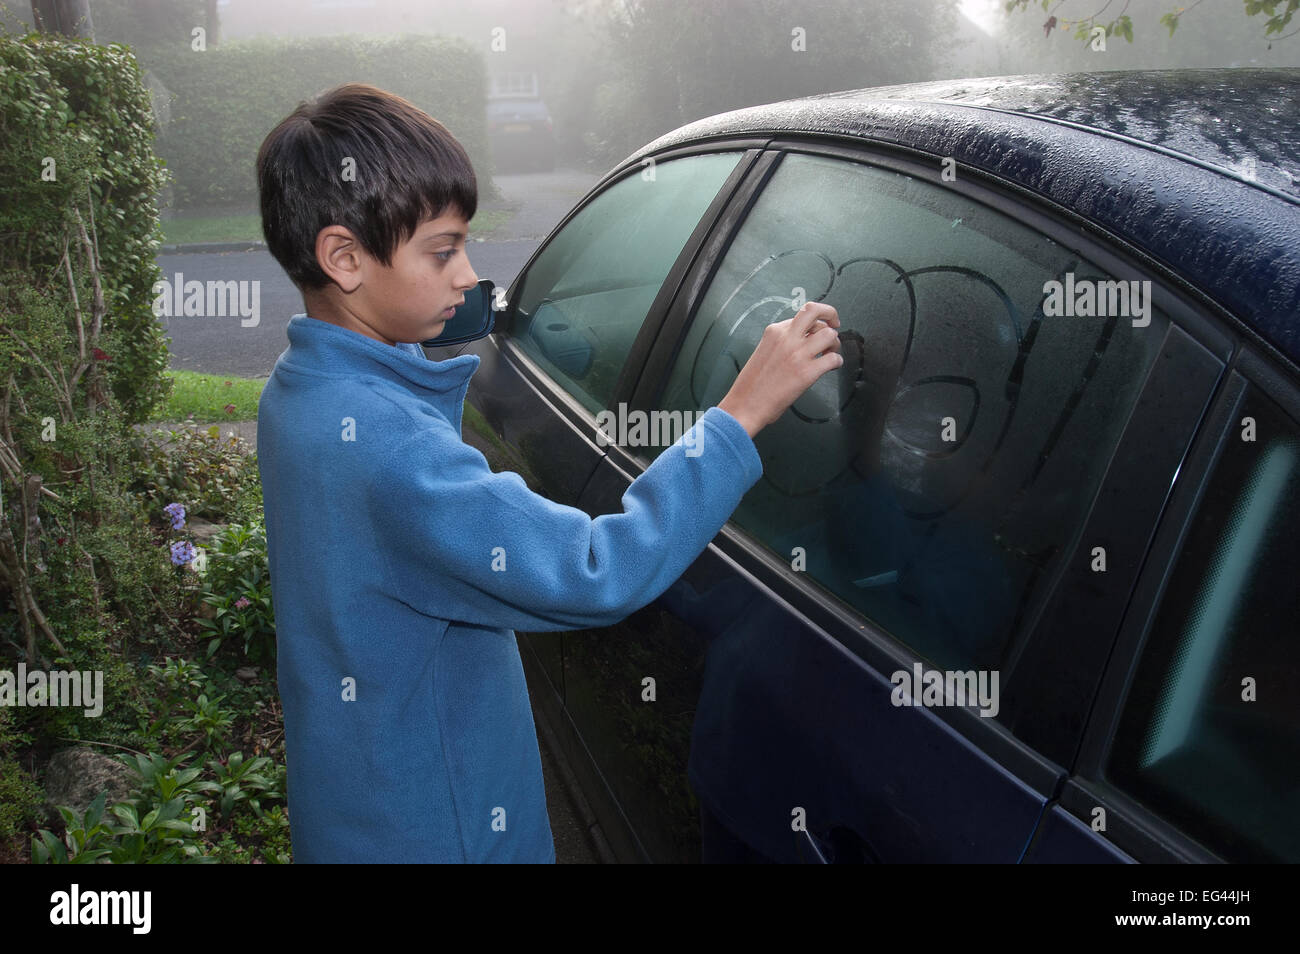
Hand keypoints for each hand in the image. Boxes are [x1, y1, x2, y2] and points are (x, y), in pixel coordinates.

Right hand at [717, 301, 842, 437]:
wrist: (745, 405)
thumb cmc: (752, 385)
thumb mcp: (764, 352)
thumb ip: (783, 342)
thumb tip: (803, 340)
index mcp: (774, 332)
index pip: (802, 315)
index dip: (815, 321)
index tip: (821, 324)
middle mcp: (787, 338)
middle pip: (814, 311)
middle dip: (830, 314)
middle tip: (835, 324)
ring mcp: (797, 354)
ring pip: (829, 334)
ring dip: (835, 342)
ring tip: (830, 352)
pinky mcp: (807, 372)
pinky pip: (833, 359)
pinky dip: (837, 362)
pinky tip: (831, 367)